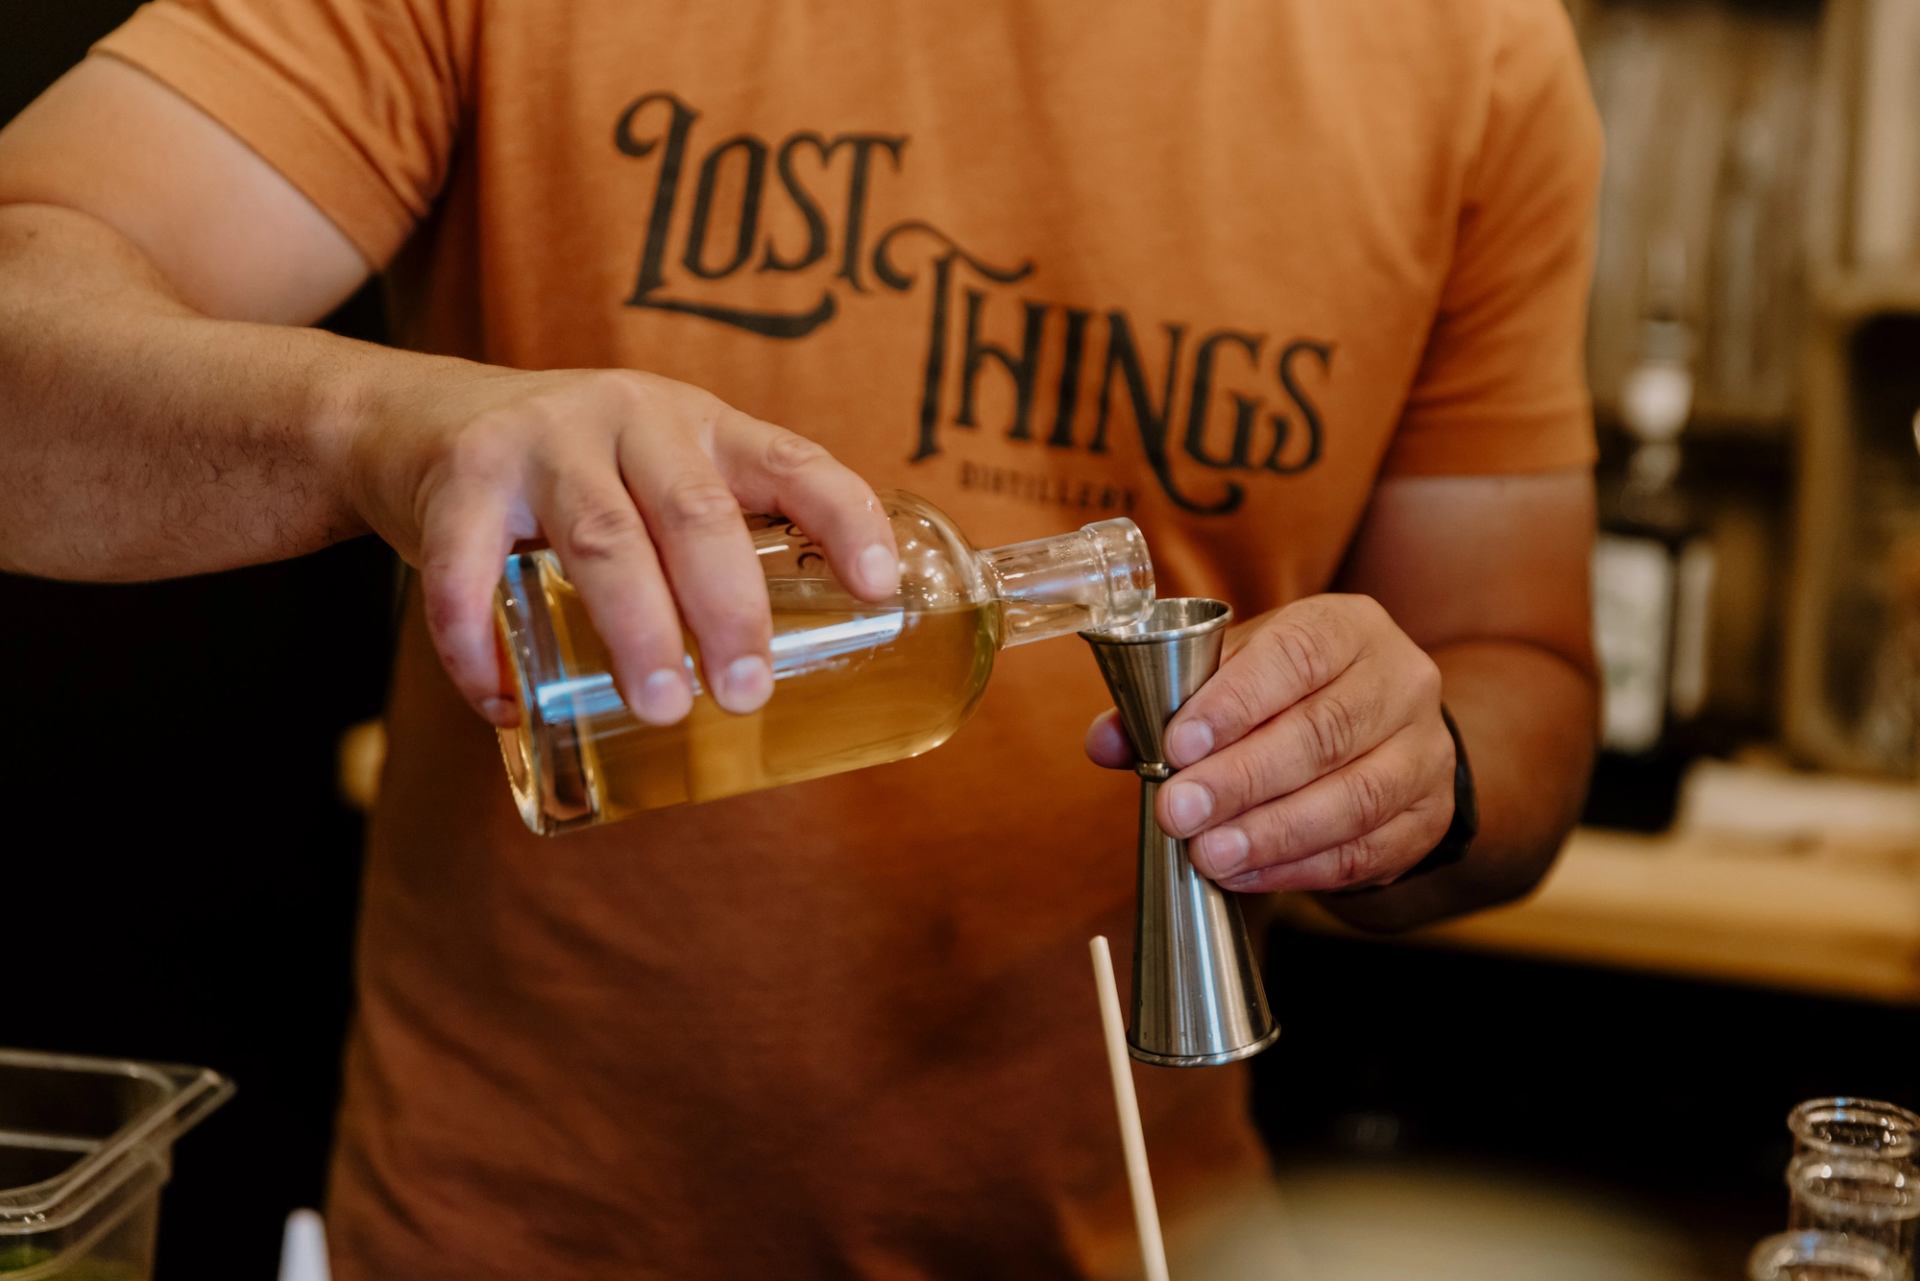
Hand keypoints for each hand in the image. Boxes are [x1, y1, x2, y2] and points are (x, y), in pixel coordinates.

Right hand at [342, 361, 898, 726]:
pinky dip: (482, 646)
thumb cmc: (567, 474)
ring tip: (661, 707)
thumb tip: (795, 682)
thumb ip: (709, 543)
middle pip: (695, 512)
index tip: (880, 588)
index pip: (793, 461)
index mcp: (699, 424)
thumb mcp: (652, 476)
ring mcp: (542, 439)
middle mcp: (630, 416)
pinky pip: (469, 569)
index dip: (845, 518)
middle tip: (747, 694)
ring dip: (636, 629)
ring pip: (602, 537)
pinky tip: (505, 705)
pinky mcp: (460, 474)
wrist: (407, 420)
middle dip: (729, 608)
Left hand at [1086, 595, 1454, 892]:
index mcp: (1348, 627)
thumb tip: (1103, 741)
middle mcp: (1401, 681)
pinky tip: (1243, 874)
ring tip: (1208, 854)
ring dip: (1271, 833)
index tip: (1178, 744)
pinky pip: (1365, 850)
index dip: (1236, 702)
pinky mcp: (1428, 816)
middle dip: (1241, 779)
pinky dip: (1299, 868)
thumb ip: (1166, 700)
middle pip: (1324, 732)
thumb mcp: (1234, 672)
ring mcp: (1424, 752)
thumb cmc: (1289, 692)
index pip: (1297, 655)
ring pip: (1353, 798)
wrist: (1380, 726)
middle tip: (1178, 812)